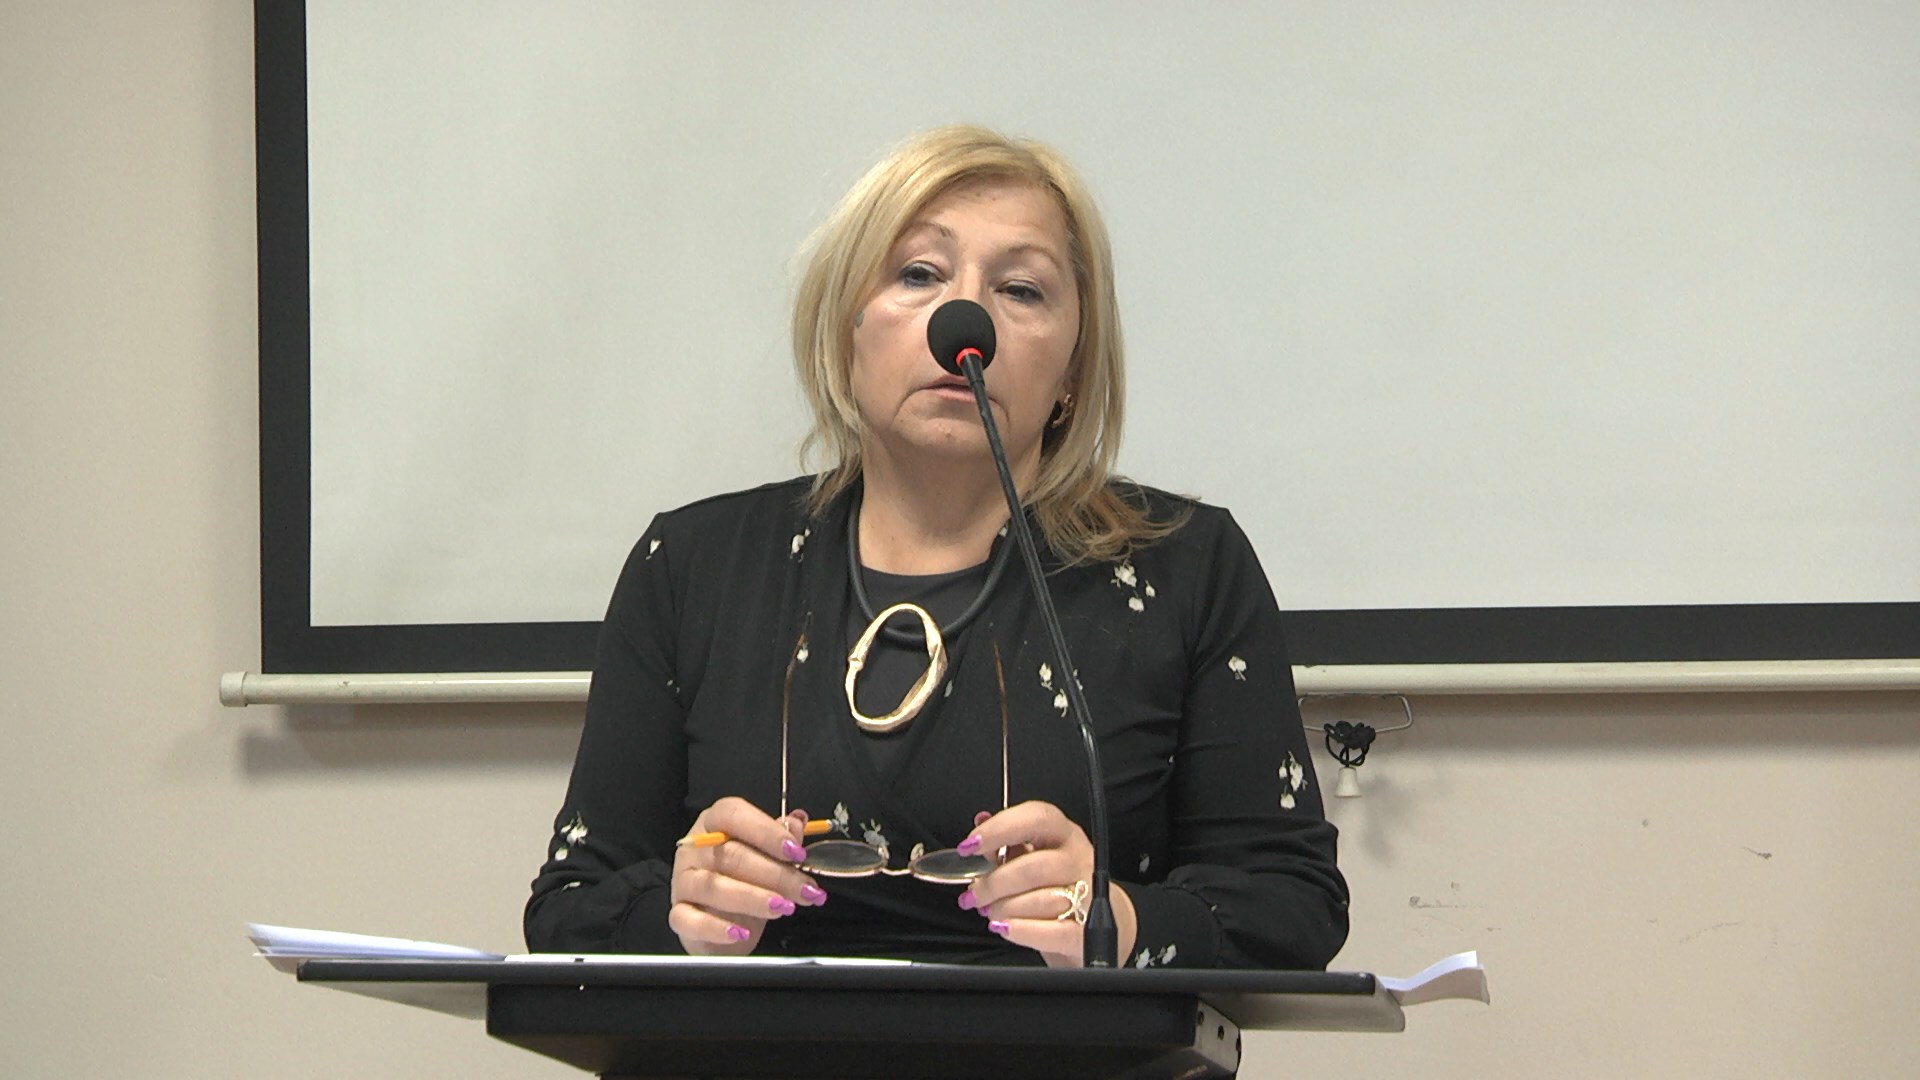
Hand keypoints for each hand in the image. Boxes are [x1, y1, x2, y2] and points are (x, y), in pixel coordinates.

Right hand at [668, 797, 826, 954]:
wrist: (720, 917)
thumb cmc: (742, 876)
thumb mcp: (764, 853)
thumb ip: (780, 837)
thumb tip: (797, 821)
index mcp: (715, 823)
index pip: (734, 815)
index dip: (767, 832)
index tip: (796, 852)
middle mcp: (695, 848)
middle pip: (731, 855)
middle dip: (775, 874)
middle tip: (804, 889)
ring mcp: (684, 881)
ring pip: (714, 887)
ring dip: (753, 898)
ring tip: (783, 908)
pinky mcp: (678, 914)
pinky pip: (692, 920)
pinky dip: (717, 928)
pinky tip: (742, 933)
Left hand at [955, 801, 1136, 967]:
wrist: (1103, 924)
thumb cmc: (1059, 884)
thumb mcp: (1034, 856)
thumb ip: (1007, 843)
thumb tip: (981, 821)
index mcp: (1063, 835)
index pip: (1036, 818)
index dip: (1000, 828)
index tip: (970, 846)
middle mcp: (1078, 860)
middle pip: (1034, 867)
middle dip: (995, 884)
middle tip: (974, 895)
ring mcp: (1088, 895)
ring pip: (1041, 900)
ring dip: (1005, 909)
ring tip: (991, 913)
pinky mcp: (1088, 932)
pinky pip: (1053, 932)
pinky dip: (1022, 931)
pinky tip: (1004, 928)